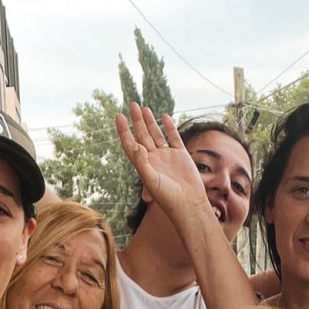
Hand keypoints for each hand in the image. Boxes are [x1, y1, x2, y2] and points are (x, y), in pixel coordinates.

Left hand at [116, 103, 207, 217]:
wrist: (188, 203)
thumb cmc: (168, 197)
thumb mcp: (151, 181)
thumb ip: (142, 163)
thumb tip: (135, 145)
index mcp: (144, 165)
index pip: (130, 144)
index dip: (124, 130)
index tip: (119, 116)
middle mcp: (154, 159)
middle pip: (142, 136)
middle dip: (136, 121)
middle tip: (132, 105)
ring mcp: (167, 156)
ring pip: (156, 134)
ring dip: (150, 122)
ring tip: (144, 108)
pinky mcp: (181, 155)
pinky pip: (173, 137)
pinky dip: (169, 127)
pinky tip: (164, 117)